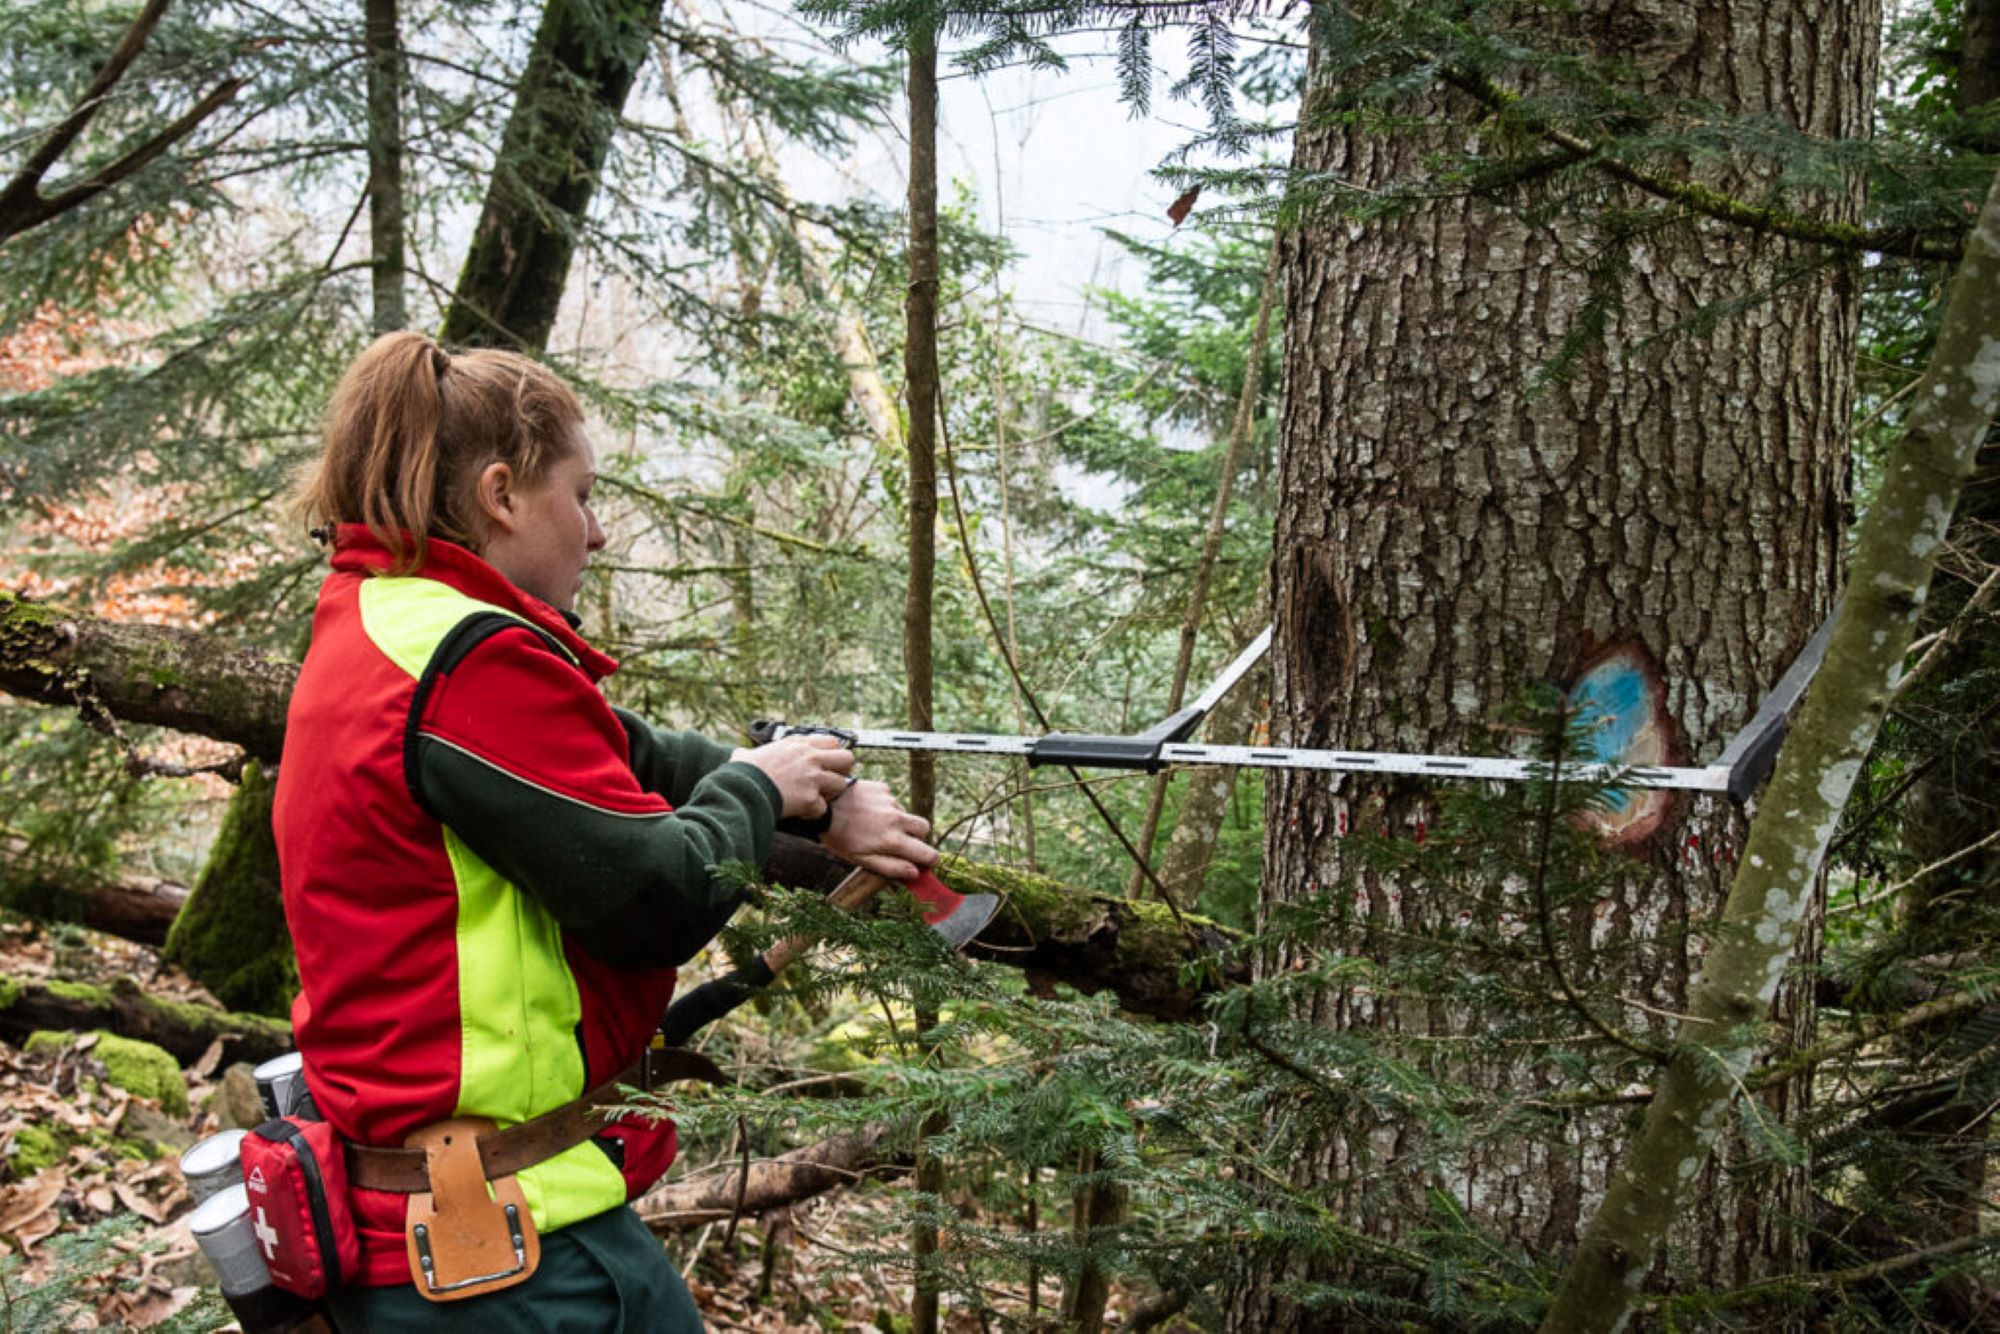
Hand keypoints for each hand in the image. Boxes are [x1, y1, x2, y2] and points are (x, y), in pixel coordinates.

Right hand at [730, 734, 855, 819]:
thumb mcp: (748, 754)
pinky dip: (812, 813)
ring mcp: (812, 777)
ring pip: (841, 784)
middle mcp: (809, 757)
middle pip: (847, 758)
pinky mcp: (810, 797)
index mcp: (797, 744)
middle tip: (830, 780)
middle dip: (842, 771)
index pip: (831, 741)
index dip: (832, 753)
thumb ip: (753, 752)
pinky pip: (822, 809)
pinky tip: (800, 811)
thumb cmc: (741, 774)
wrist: (741, 791)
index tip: (826, 763)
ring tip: (814, 798)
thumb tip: (740, 755)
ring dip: (829, 794)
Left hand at [821, 780, 937, 880]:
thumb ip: (891, 867)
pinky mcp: (883, 788)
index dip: (930, 860)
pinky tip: (868, 811)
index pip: (928, 853)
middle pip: (924, 828)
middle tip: (903, 842)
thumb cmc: (840, 837)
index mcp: (893, 840)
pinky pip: (893, 801)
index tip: (926, 863)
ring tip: (875, 826)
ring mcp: (891, 801)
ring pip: (906, 814)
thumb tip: (915, 873)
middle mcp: (897, 819)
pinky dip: (886, 808)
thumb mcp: (862, 860)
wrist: (823, 807)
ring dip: (898, 822)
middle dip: (919, 837)